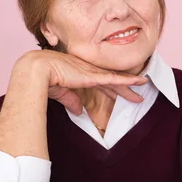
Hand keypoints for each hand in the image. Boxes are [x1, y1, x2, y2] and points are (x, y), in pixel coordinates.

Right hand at [17, 50, 147, 114]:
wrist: (37, 70)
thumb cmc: (44, 79)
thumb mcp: (61, 93)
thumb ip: (72, 101)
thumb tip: (79, 112)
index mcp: (81, 74)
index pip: (101, 82)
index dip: (113, 88)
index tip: (122, 93)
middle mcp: (89, 71)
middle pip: (112, 80)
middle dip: (125, 88)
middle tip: (138, 94)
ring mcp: (92, 72)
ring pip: (116, 79)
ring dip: (131, 84)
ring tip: (144, 85)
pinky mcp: (93, 76)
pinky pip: (115, 79)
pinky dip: (127, 81)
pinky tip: (138, 82)